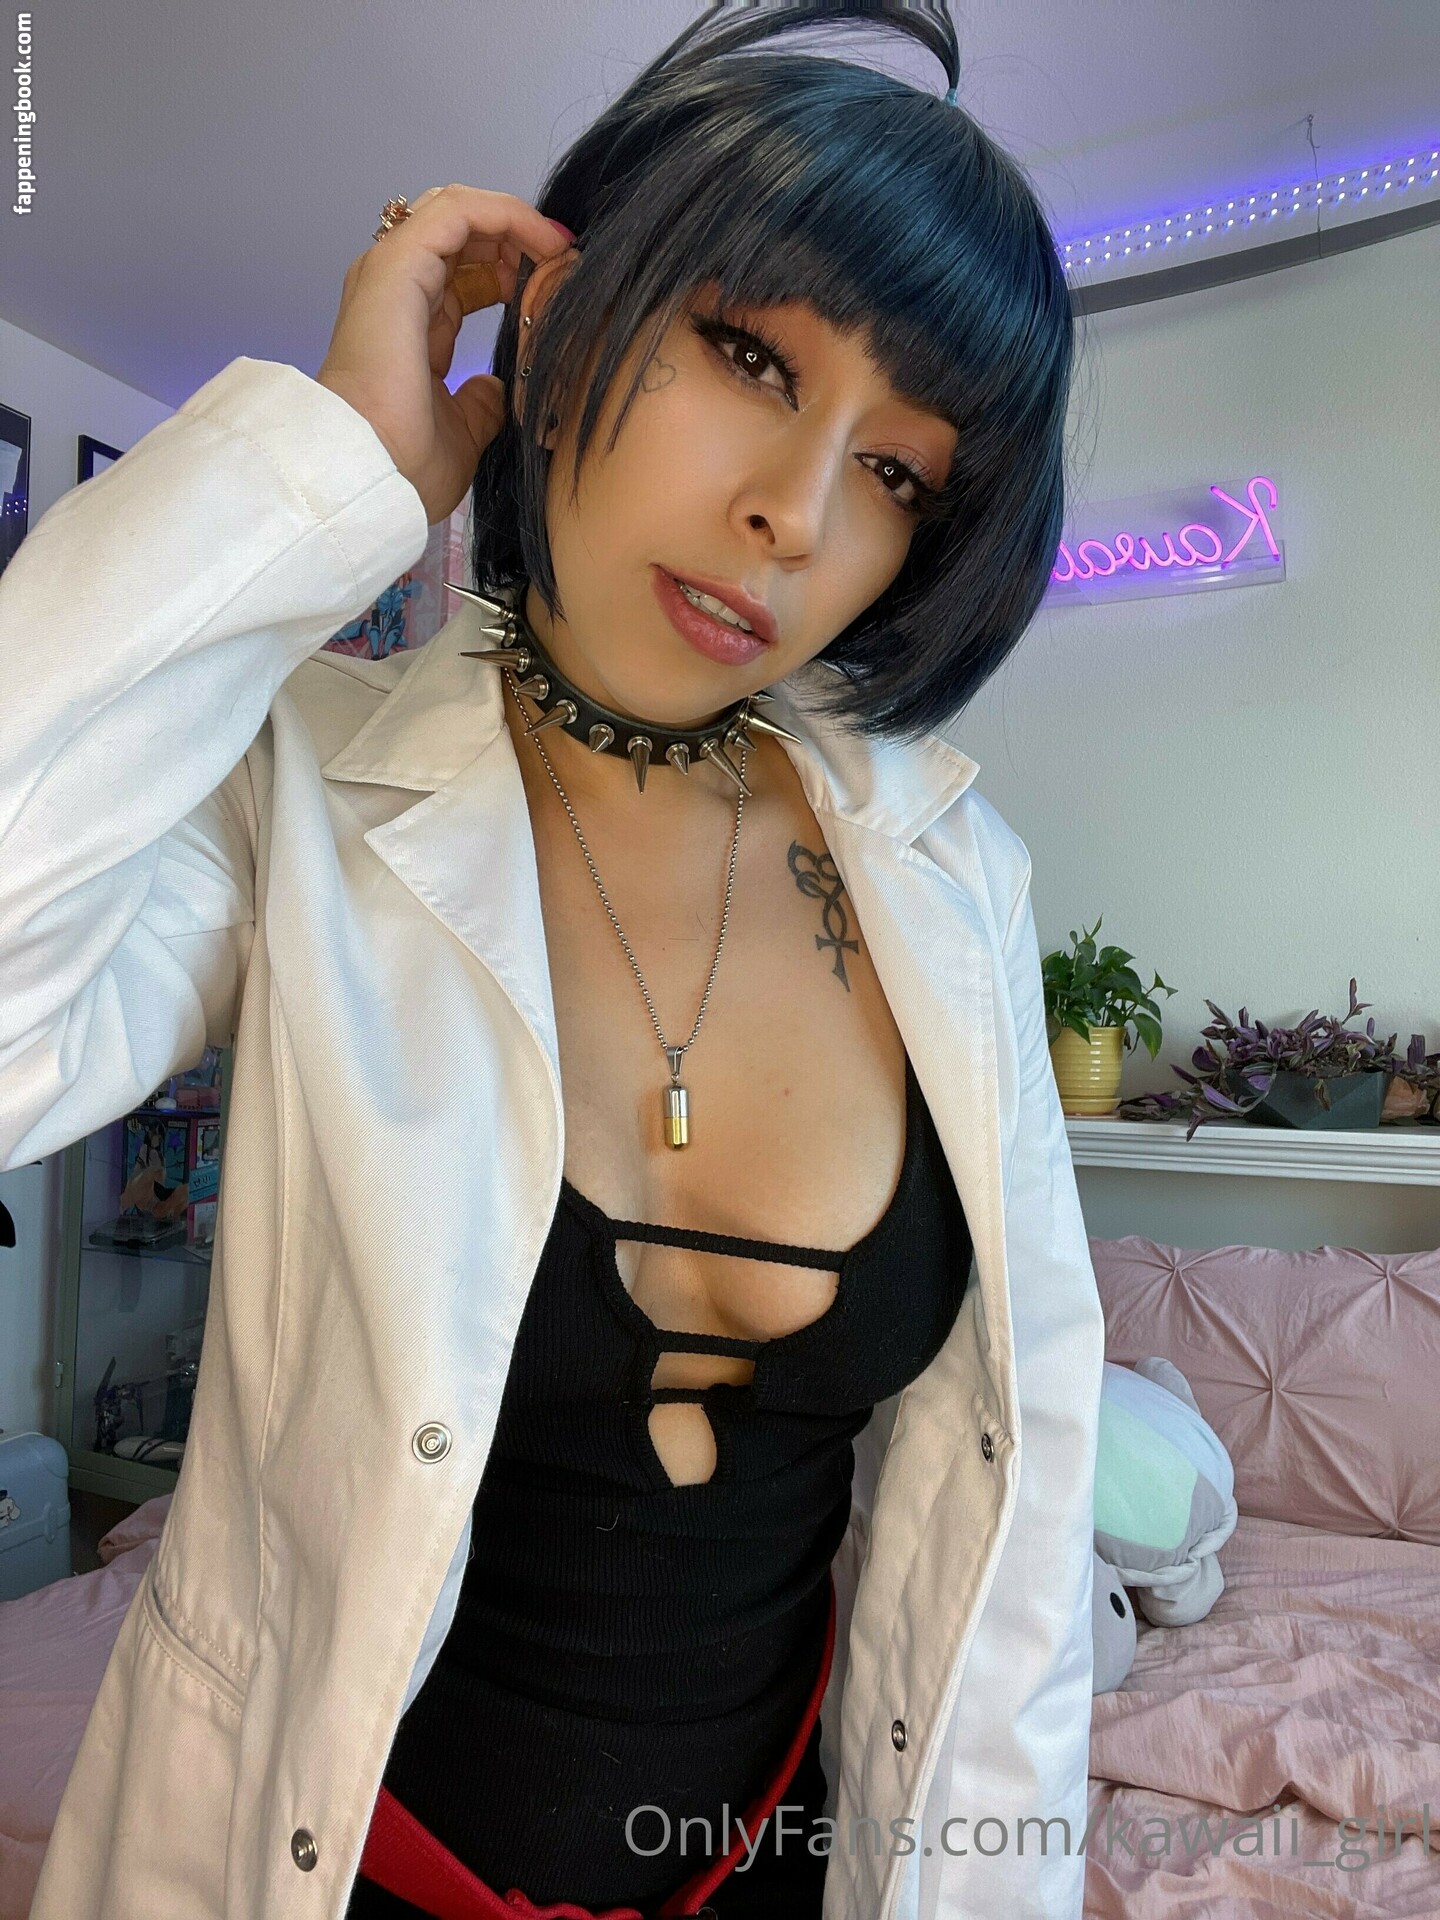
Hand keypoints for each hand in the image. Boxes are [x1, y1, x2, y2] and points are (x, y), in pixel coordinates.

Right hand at [317, 185, 573, 523]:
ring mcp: (393, 271)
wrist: (374, 474)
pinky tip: (545, 242)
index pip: (462, 275)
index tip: (558, 286)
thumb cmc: (406, 464)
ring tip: (558, 249)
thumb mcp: (462, 431)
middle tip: (564, 264)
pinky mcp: (399, 262)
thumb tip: (495, 388)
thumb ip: (479, 403)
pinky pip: (459, 211)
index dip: (511, 271)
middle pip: (461, 235)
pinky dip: (507, 214)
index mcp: (408, 324)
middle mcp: (396, 289)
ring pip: (459, 212)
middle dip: (516, 239)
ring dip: (515, 223)